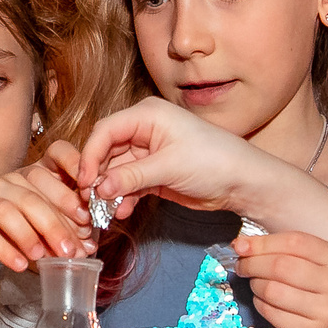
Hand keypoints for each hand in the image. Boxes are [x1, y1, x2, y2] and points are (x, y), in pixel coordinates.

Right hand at [0, 160, 92, 269]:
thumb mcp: (18, 224)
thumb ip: (47, 230)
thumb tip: (83, 248)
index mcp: (16, 178)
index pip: (45, 175)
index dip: (68, 195)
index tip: (86, 221)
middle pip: (31, 198)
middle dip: (55, 225)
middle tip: (71, 251)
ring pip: (9, 211)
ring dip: (30, 236)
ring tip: (44, 258)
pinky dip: (6, 250)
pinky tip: (20, 265)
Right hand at [78, 98, 280, 215]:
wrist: (243, 182)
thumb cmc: (214, 161)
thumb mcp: (169, 167)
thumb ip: (131, 176)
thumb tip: (98, 188)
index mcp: (147, 115)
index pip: (106, 131)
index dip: (90, 155)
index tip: (83, 181)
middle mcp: (144, 130)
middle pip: (107, 151)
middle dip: (97, 176)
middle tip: (88, 201)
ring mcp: (149, 153)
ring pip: (116, 171)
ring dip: (108, 191)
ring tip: (103, 211)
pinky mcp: (154, 173)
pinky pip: (129, 185)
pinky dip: (123, 198)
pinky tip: (120, 212)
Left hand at [234, 230, 327, 327]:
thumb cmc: (323, 294)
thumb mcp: (317, 266)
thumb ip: (285, 251)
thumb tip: (242, 244)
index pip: (296, 242)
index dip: (263, 242)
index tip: (241, 245)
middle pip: (281, 266)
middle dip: (253, 263)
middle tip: (242, 265)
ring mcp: (325, 312)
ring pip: (272, 290)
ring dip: (255, 284)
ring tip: (255, 283)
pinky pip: (271, 313)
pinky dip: (260, 304)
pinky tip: (263, 301)